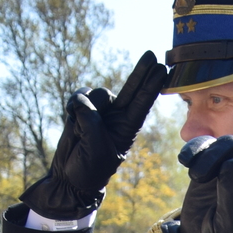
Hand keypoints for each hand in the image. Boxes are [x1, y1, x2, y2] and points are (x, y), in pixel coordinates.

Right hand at [20, 51, 168, 218]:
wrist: (69, 177)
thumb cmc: (89, 169)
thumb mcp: (96, 147)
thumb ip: (91, 121)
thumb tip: (82, 100)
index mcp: (128, 128)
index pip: (142, 103)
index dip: (151, 85)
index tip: (163, 70)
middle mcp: (117, 116)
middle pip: (131, 88)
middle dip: (141, 72)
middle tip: (152, 55)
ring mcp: (100, 111)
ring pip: (98, 93)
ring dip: (89, 105)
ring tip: (80, 127)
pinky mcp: (82, 109)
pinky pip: (80, 95)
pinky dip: (74, 104)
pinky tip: (71, 118)